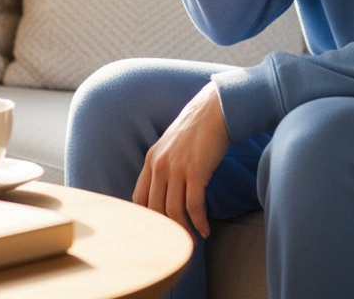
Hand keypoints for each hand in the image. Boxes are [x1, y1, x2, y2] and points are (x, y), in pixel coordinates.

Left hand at [132, 81, 230, 238]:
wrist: (215, 110)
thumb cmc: (197, 129)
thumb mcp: (171, 145)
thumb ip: (163, 166)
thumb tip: (164, 193)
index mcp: (151, 159)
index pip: (139, 199)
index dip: (147, 219)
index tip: (157, 232)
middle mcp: (159, 164)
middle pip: (155, 209)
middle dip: (165, 230)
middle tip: (176, 243)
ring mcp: (176, 168)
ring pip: (173, 211)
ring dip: (183, 230)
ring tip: (193, 241)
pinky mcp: (195, 171)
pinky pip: (194, 205)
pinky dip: (199, 222)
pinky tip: (206, 229)